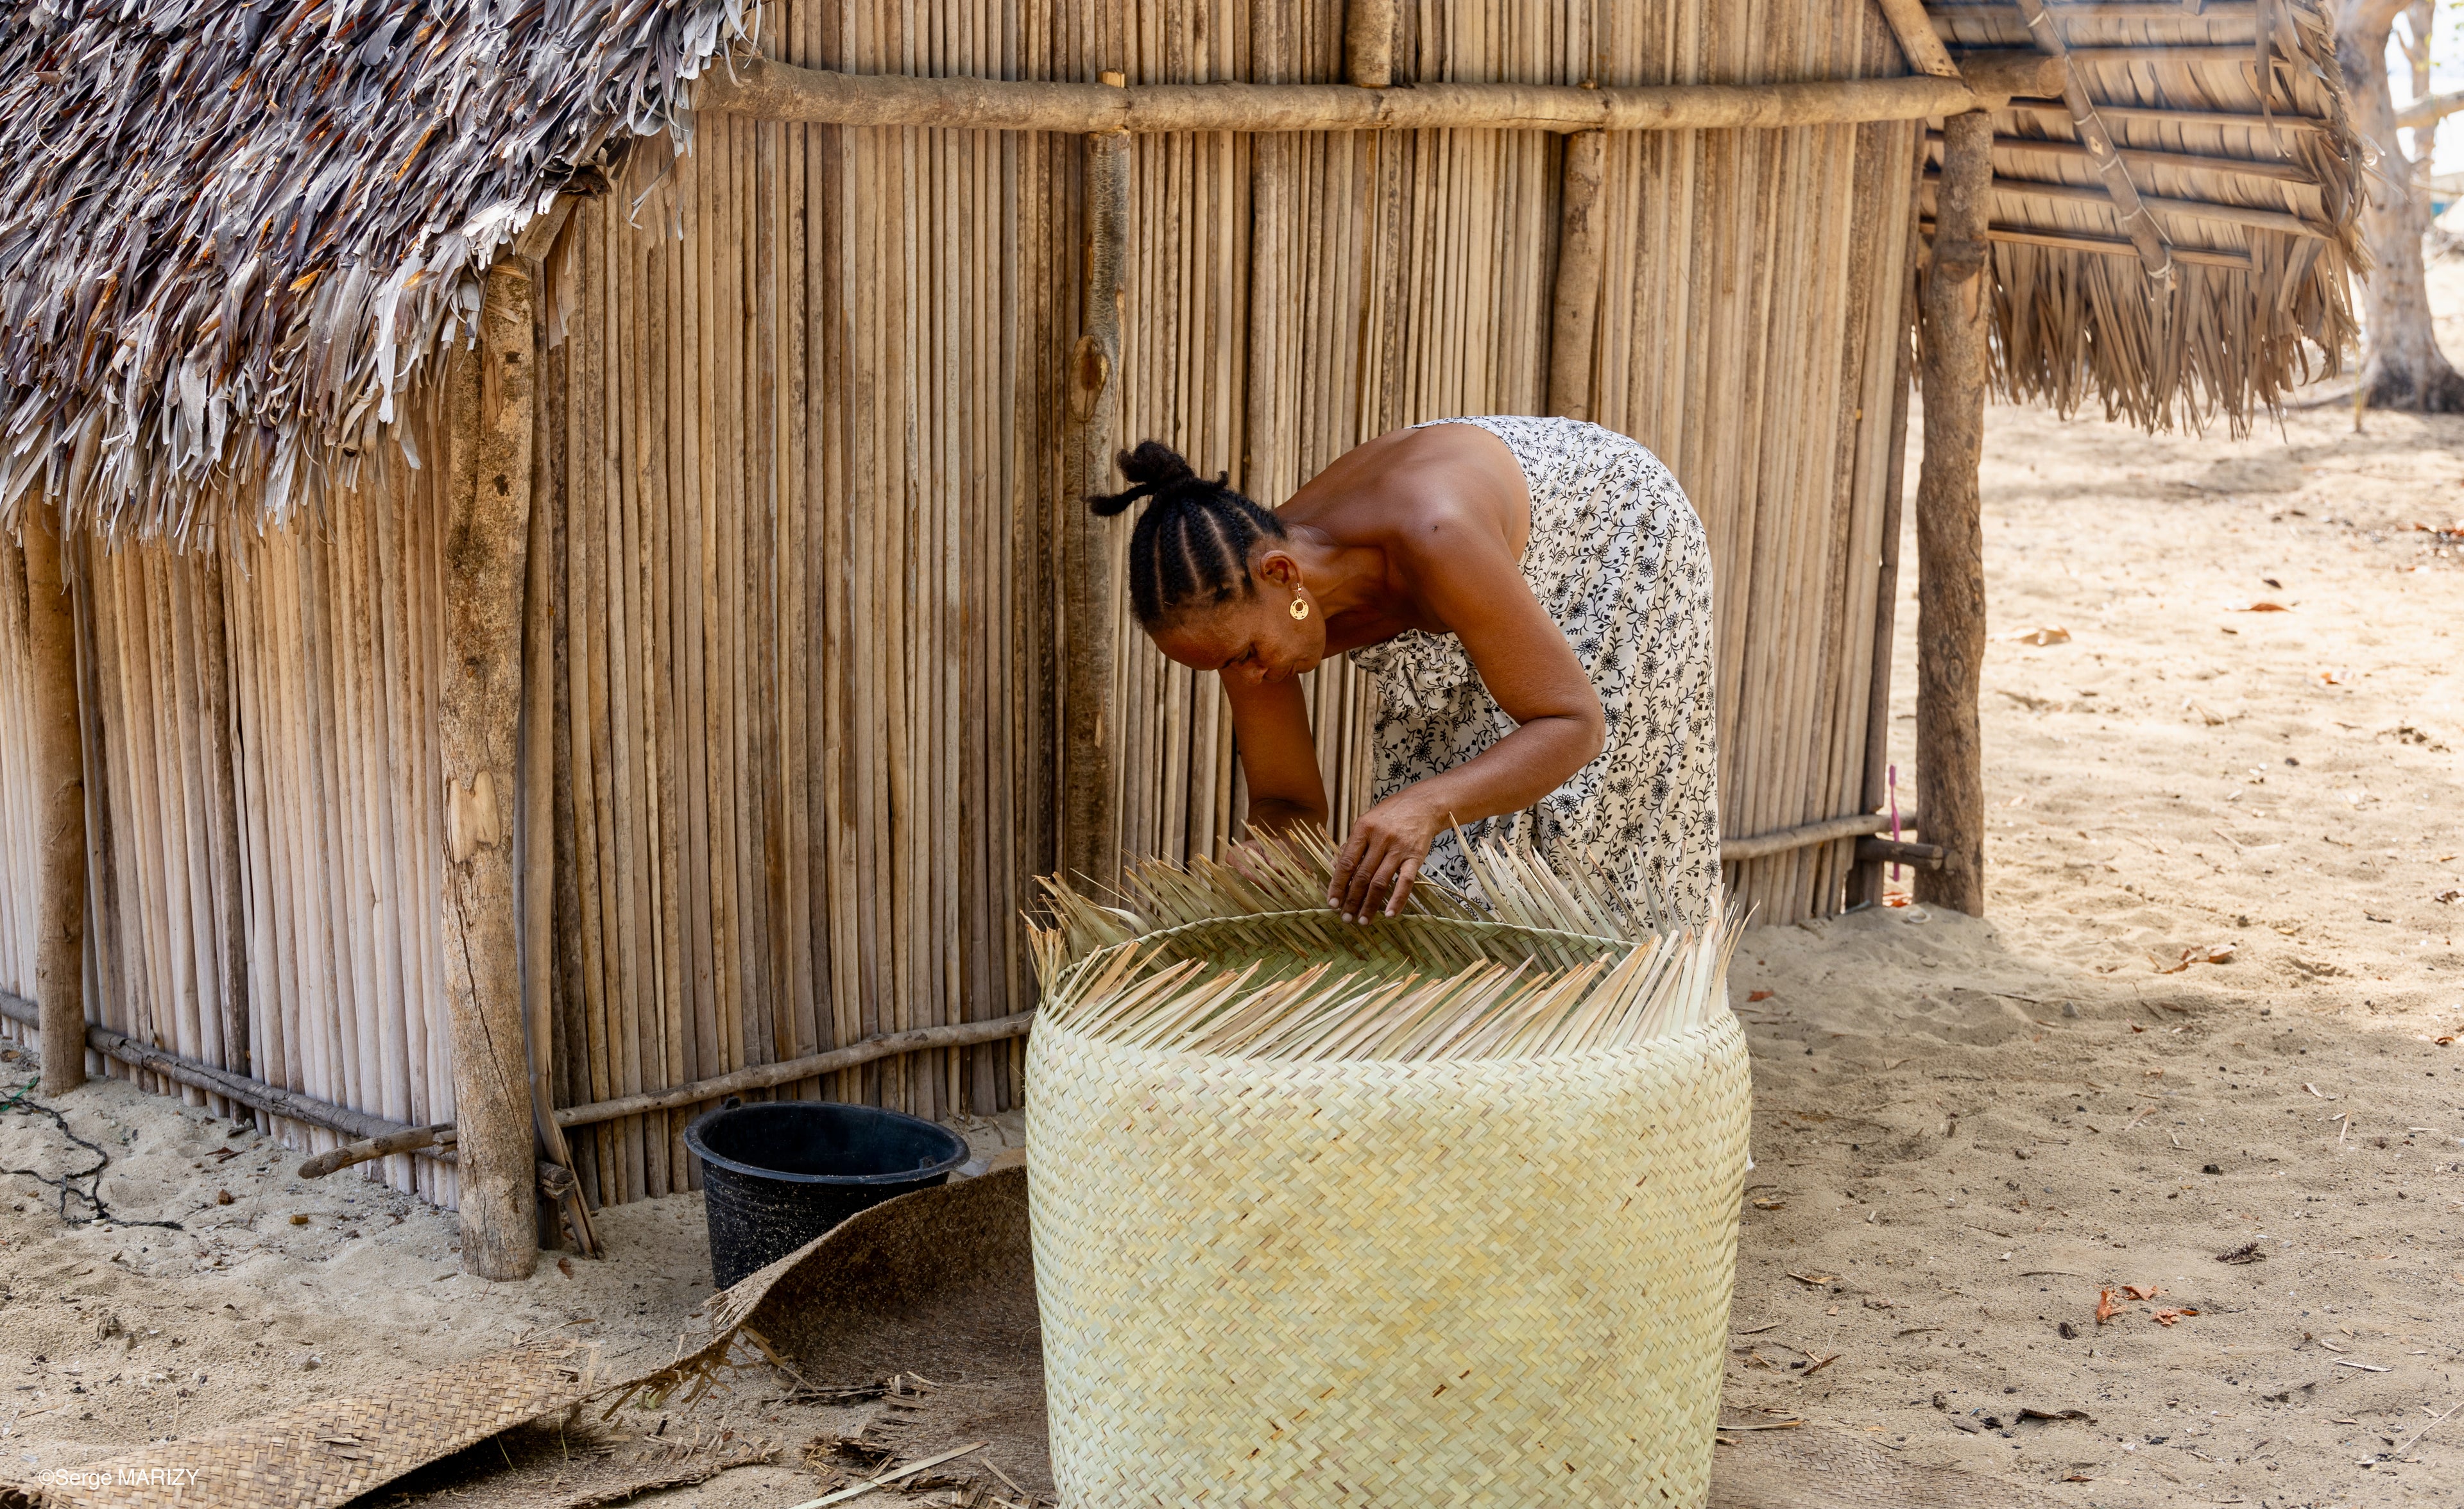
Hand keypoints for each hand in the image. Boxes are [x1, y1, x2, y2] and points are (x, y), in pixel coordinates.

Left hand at [1329, 792, 1443, 920]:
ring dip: (1370, 904)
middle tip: (1345, 917)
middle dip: (1352, 900)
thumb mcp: (1367, 821)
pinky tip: (1390, 914)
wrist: (1423, 805)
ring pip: (1380, 882)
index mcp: (1363, 829)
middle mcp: (1380, 839)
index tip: (1332, 902)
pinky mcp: (1415, 857)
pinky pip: (1406, 882)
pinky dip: (1398, 900)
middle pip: (1362, 876)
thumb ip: (1352, 844)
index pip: (1346, 862)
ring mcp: (1399, 849)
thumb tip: (1335, 867)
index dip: (1338, 885)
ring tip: (1362, 920)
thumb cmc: (1391, 814)